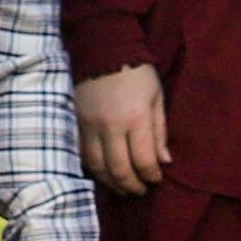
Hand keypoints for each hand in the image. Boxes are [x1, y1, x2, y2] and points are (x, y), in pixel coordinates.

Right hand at [75, 64, 167, 190]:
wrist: (104, 49)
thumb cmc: (137, 73)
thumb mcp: (157, 98)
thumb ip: (160, 131)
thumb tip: (164, 161)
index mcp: (136, 118)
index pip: (143, 160)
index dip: (151, 176)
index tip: (156, 179)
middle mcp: (111, 126)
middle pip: (120, 170)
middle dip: (132, 186)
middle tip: (140, 191)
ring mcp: (90, 126)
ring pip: (98, 167)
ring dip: (111, 183)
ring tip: (122, 188)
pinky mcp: (77, 123)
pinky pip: (83, 155)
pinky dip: (94, 169)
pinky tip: (103, 173)